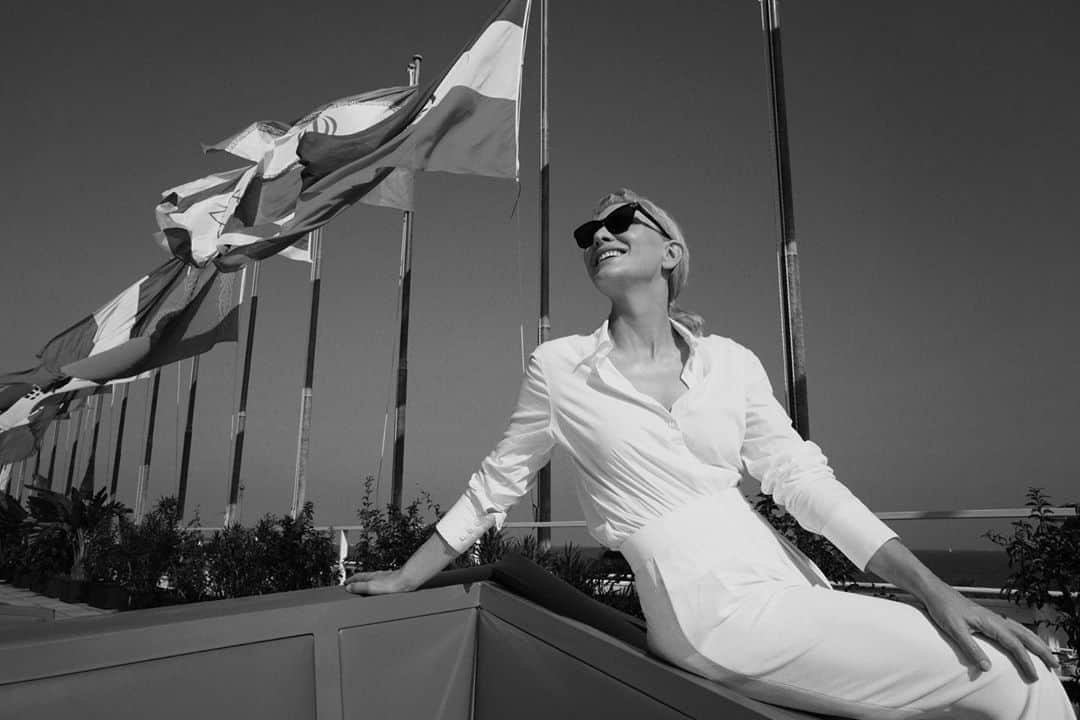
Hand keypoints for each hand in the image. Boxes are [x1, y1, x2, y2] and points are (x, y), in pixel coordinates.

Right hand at [343, 569, 410, 594]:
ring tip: (365, 585)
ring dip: (367, 582)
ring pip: (374, 579)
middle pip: (365, 577)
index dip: (351, 580)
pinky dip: (377, 585)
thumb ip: (360, 587)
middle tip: (352, 583)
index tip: (345, 583)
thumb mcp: (371, 587)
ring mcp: (386, 578)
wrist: (408, 581)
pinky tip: (381, 588)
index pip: (358, 577)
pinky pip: (382, 583)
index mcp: (371, 577)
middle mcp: (378, 576)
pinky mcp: (393, 581)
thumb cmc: (392, 584)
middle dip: (358, 580)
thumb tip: (349, 587)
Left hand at [919, 580, 1059, 681]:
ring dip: (1035, 642)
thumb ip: (971, 648)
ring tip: (1046, 654)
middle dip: (1041, 650)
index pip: (1014, 645)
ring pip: (1021, 630)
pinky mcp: (987, 617)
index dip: (1026, 661)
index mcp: (990, 622)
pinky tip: (1024, 639)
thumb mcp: (955, 630)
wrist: (934, 591)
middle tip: (1054, 665)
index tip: (1035, 675)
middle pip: (1025, 636)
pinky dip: (1024, 634)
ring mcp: (992, 617)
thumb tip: (987, 668)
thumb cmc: (943, 608)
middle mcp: (995, 618)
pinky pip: (1012, 627)